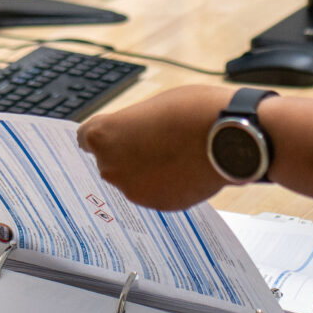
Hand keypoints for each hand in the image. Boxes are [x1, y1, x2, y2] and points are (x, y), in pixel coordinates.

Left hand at [78, 85, 240, 210]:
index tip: (117, 134)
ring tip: (175, 154)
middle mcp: (110, 167)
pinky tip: (184, 169)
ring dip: (146, 171)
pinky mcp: (158, 205)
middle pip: (110, 160)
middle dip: (127, 153)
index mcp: (102, 136)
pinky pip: (155, 193)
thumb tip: (136, 139)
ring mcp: (133, 190)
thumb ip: (133, 127)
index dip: (106, 134)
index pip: (86, 138)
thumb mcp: (152, 106)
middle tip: (155, 140)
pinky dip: (165, 184)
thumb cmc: (190, 112)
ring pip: (133, 179)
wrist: (227, 136)